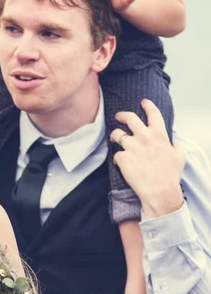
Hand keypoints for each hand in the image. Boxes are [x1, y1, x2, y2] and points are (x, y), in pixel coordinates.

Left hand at [111, 99, 185, 217]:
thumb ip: (173, 146)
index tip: (143, 102)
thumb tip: (172, 143)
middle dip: (122, 115)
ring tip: (115, 139)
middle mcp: (144, 137)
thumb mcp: (179, 156)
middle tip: (118, 116)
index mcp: (159, 134)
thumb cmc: (170, 176)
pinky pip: (115, 154)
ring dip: (115, 136)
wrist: (159, 191)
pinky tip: (121, 164)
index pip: (153, 114)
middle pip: (129, 118)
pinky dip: (117, 158)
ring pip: (117, 134)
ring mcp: (132, 147)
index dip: (147, 105)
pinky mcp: (122, 158)